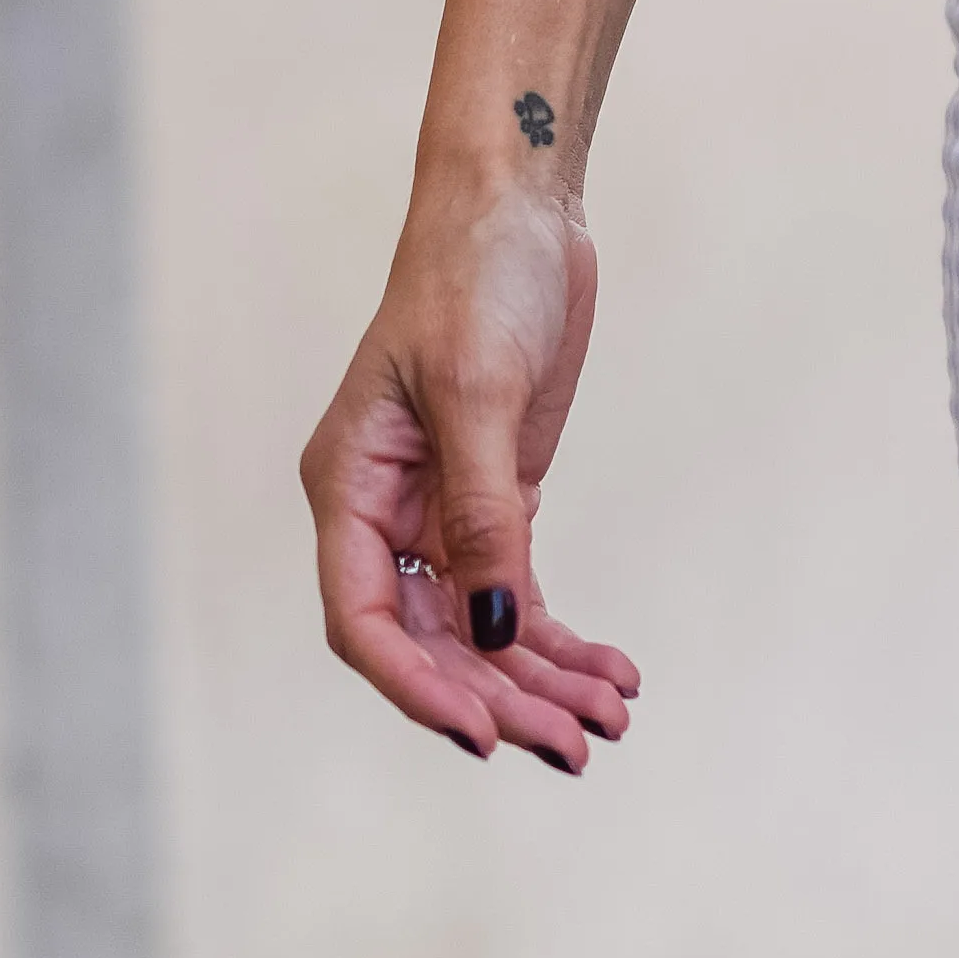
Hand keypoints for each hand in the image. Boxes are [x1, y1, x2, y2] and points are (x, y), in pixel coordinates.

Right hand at [300, 175, 640, 771]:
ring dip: (542, 681)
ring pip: (483, 628)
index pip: (364, 620)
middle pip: (432, 641)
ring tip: (611, 723)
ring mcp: (443, 511)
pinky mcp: (498, 499)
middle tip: (576, 748)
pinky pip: (520, 592)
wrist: (521, 209)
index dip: (419, 686)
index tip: (487, 733)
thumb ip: (484, 515)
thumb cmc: (475, 281)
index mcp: (347, 488)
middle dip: (503, 698)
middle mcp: (384, 514)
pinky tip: (611, 676)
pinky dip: (562, 639)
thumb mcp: (478, 393)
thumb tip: (497, 630)